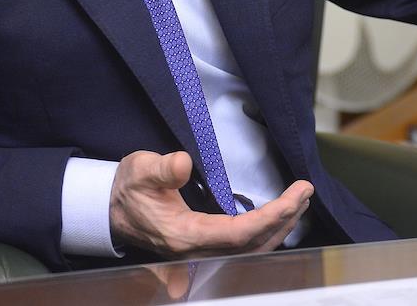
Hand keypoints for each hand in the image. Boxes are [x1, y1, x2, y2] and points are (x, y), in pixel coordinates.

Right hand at [109, 150, 312, 257]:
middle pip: (254, 245)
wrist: (110, 209)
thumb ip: (163, 169)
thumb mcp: (140, 170)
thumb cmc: (127, 189)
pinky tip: (279, 218)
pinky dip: (266, 233)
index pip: (240, 233)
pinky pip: (244, 248)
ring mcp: (201, 253)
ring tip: (300, 202)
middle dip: (285, 219)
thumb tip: (184, 163)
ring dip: (280, 227)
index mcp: (185, 235)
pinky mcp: (204, 247)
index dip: (272, 216)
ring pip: (252, 250)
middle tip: (305, 192)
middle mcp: (197, 250)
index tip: (296, 194)